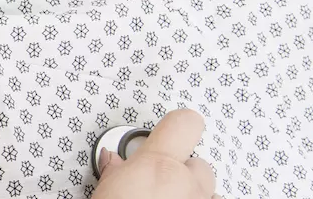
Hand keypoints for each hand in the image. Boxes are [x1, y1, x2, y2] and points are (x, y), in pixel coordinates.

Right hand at [91, 109, 218, 198]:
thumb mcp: (105, 190)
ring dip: (191, 191)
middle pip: (197, 163)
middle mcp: (188, 185)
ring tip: (167, 198)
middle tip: (155, 183)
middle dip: (180, 170)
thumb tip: (112, 161)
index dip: (180, 123)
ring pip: (207, 188)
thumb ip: (115, 170)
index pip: (186, 122)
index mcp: (159, 167)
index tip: (173, 126)